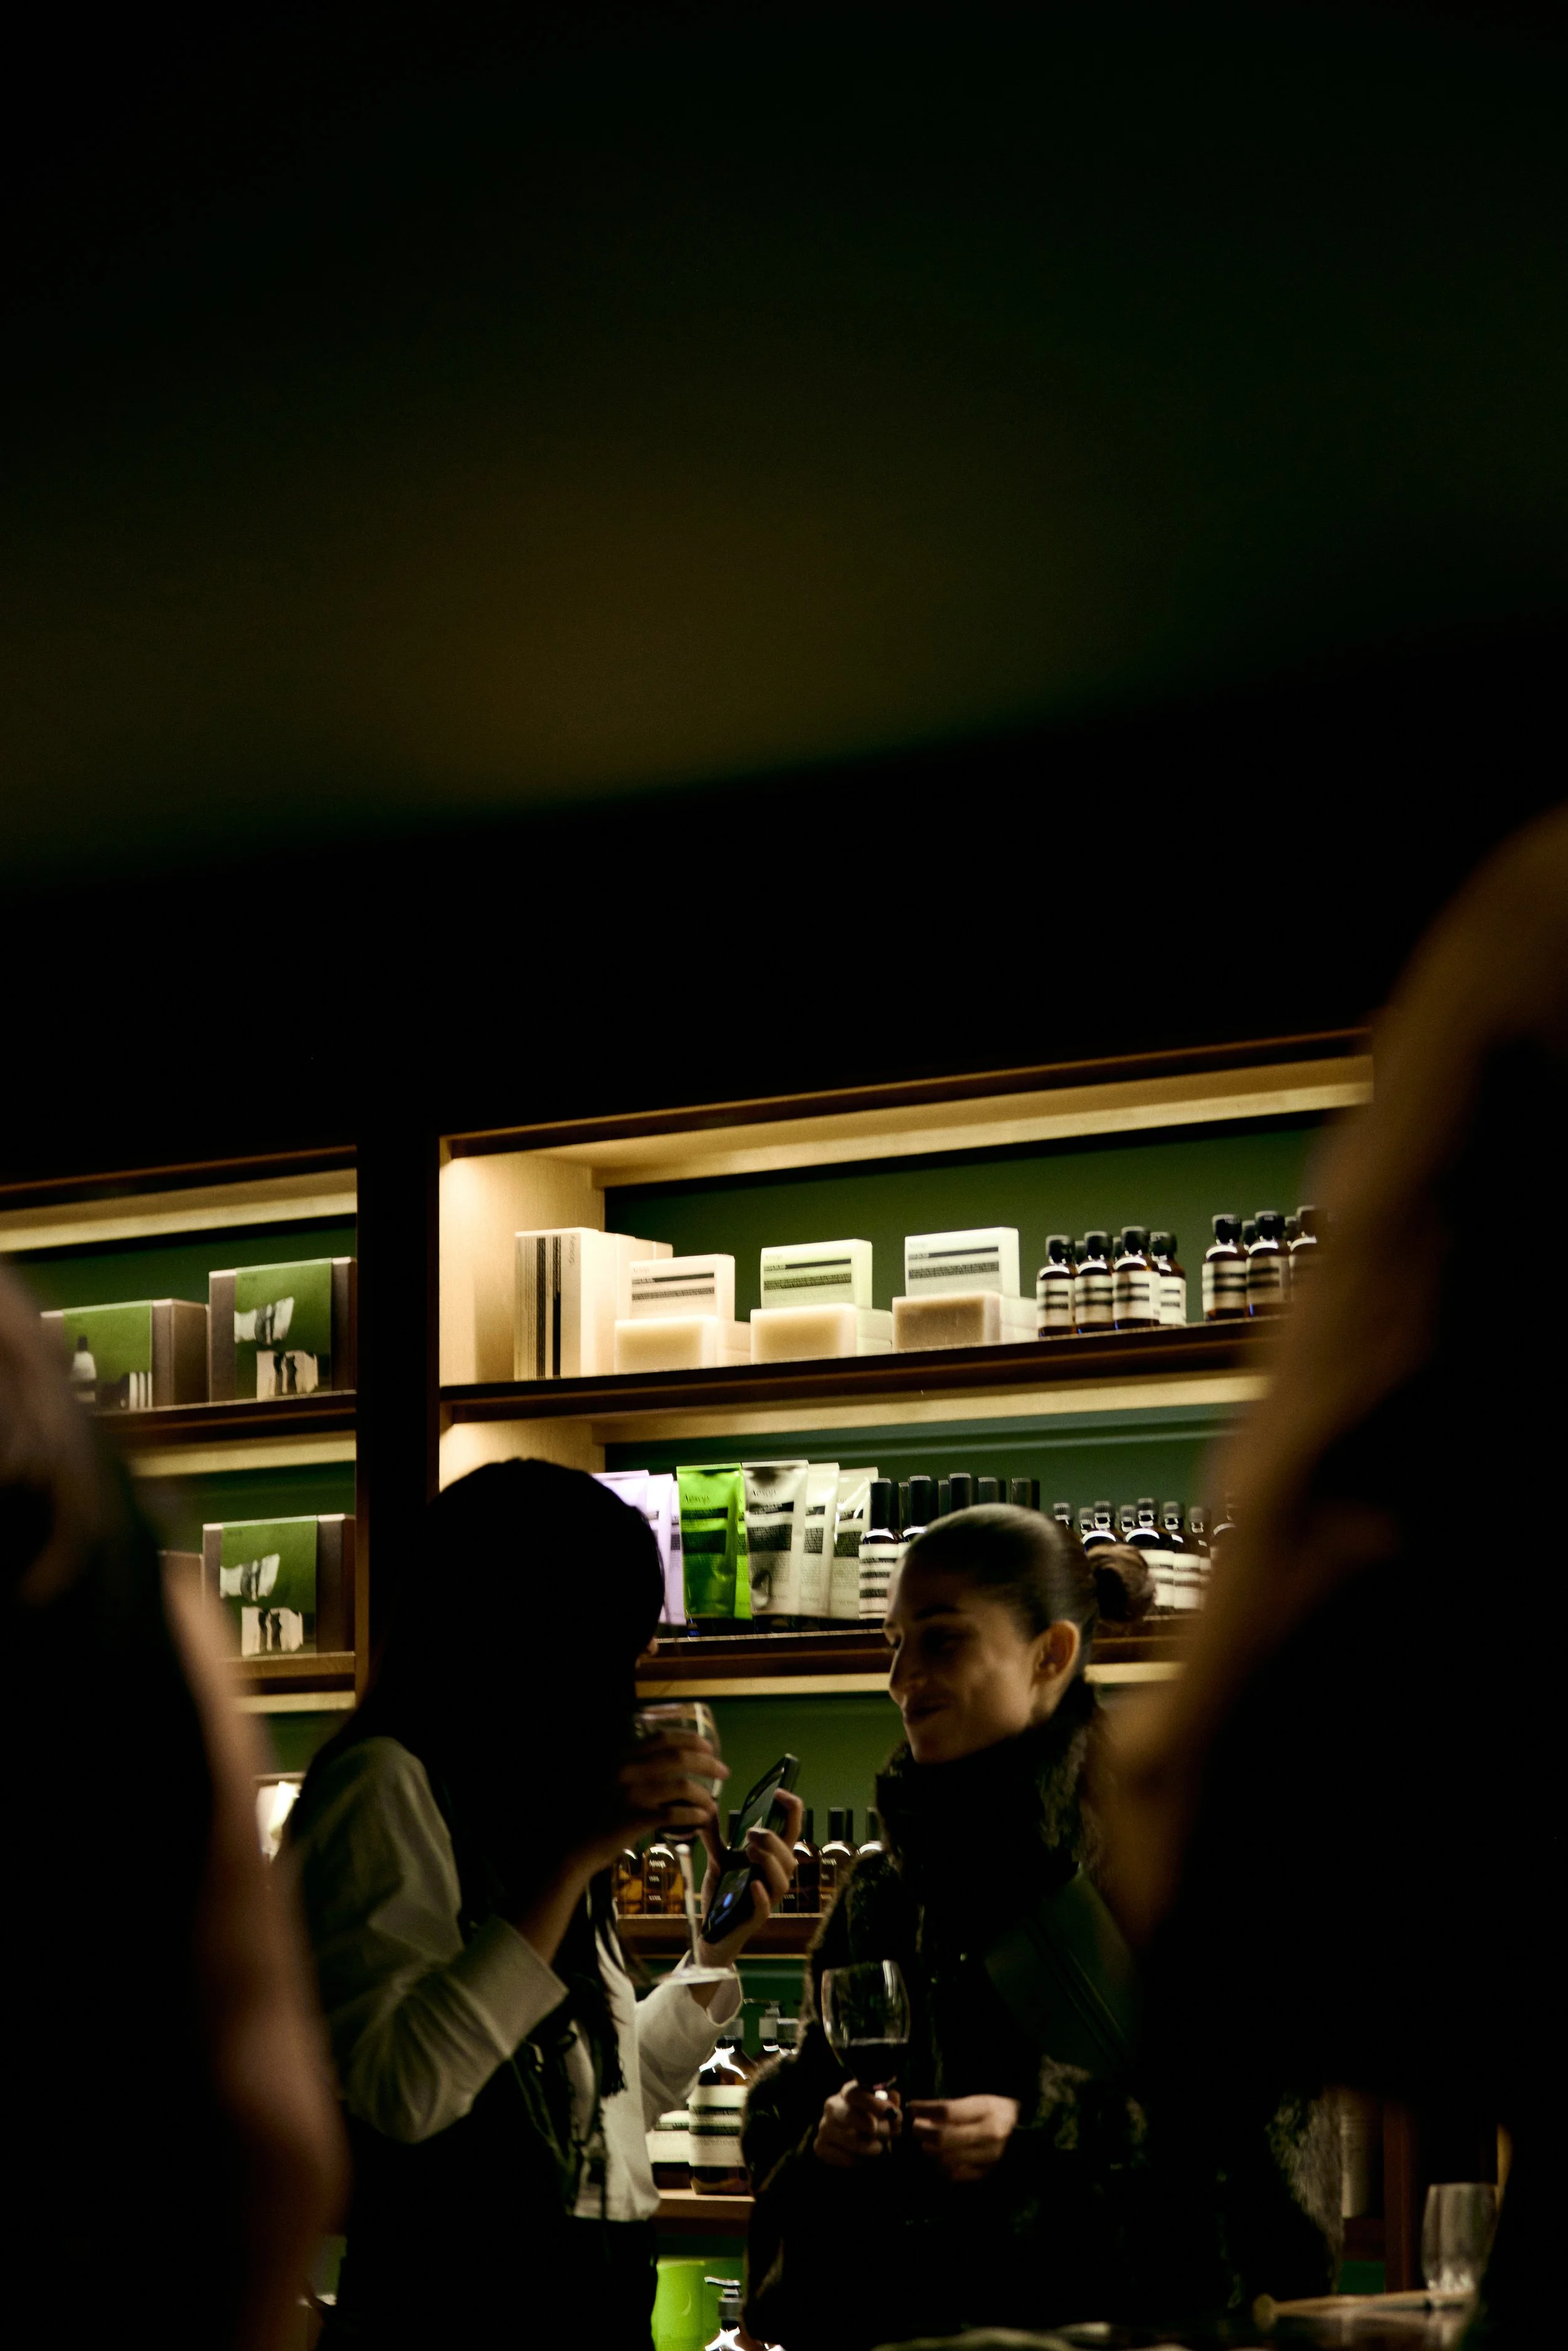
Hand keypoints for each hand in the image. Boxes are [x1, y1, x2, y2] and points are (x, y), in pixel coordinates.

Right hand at [611, 1729, 727, 1863]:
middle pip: (679, 1758)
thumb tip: (672, 1761)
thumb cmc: (598, 1814)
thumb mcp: (613, 1780)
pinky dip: (694, 1815)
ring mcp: (632, 1794)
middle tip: (724, 1772)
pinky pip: (676, 1813)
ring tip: (711, 1805)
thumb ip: (636, 1768)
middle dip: (708, 1763)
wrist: (578, 1846)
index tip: (709, 1747)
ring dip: (704, 1795)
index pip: (663, 1738)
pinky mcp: (637, 1819)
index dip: (691, 1739)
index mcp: (623, 1757)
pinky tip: (702, 1818)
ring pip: (682, 1786)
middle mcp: (627, 1770)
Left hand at [694, 1788, 803, 1968]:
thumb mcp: (718, 1859)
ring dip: (770, 1862)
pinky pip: (765, 1908)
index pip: (792, 1832)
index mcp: (771, 1860)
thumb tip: (706, 1807)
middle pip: (789, 1856)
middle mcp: (774, 1878)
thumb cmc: (722, 1893)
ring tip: (750, 1851)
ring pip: (782, 1880)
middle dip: (772, 1839)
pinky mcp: (754, 1919)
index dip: (792, 1810)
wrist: (710, 1929)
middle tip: (749, 1833)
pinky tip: (753, 1884)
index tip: (780, 1792)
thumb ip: (714, 1836)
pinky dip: (762, 1896)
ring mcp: (767, 1899)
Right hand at [814, 2081, 901, 2167]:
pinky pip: (845, 2158)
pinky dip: (860, 2160)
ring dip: (872, 2147)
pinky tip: (864, 2157)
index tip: (891, 2113)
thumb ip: (890, 2105)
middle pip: (850, 2115)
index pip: (855, 2094)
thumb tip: (892, 2111)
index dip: (874, 2103)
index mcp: (848, 2092)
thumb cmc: (874, 2119)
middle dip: (877, 2127)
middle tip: (892, 2133)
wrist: (854, 2141)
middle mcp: (832, 2106)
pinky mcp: (820, 2147)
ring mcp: (824, 2127)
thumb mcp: (884, 2108)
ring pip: (850, 2140)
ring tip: (880, 2146)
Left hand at [905, 2095, 1018, 2182]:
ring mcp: (989, 2157)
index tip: (912, 2106)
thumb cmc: (1000, 2112)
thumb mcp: (981, 2101)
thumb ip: (954, 2108)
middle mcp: (990, 2135)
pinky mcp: (988, 2174)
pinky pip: (956, 2175)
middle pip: (944, 2138)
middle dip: (923, 2132)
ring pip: (947, 2158)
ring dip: (930, 2150)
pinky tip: (938, 2159)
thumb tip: (921, 2113)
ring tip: (926, 2142)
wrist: (1029, 2134)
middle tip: (915, 2127)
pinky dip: (941, 2167)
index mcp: (989, 2110)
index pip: (948, 2111)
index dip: (925, 2109)